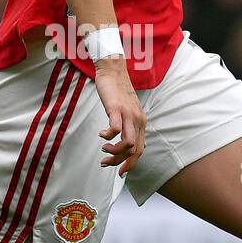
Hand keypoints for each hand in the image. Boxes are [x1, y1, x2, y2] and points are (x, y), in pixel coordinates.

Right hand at [94, 56, 145, 176]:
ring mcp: (128, 115)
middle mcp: (138, 120)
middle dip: (120, 163)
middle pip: (134, 151)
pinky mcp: (116, 108)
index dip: (130, 164)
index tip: (119, 171)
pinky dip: (107, 136)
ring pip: (127, 144)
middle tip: (105, 164)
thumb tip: (128, 143)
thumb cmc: (118, 92)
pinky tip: (100, 134)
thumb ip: (130, 126)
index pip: (140, 151)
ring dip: (113, 152)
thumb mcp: (128, 111)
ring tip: (103, 149)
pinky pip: (115, 129)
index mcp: (141, 123)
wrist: (113, 71)